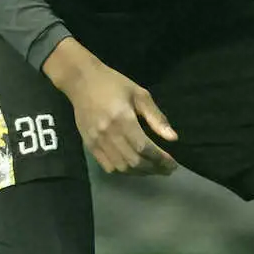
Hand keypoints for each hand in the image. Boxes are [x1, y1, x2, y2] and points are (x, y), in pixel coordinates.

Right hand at [43, 38, 178, 175]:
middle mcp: (109, 133)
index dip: (160, 159)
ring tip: (153, 169)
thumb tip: (173, 138)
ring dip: (140, 172)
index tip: (172, 163)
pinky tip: (134, 167)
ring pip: (121, 167)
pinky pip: (108, 166)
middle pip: (134, 161)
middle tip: (166, 169)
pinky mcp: (89, 145)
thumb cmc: (113, 84)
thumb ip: (156, 117)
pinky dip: (123, 171)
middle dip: (154, 168)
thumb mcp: (139, 94)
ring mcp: (97, 141)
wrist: (81, 81)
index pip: (144, 148)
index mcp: (123, 119)